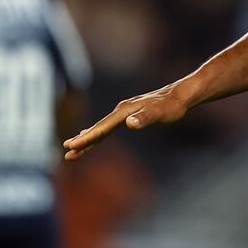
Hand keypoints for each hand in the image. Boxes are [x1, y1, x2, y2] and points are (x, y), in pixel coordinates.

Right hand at [63, 83, 188, 160]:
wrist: (180, 95)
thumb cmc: (171, 106)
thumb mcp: (160, 113)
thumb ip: (145, 118)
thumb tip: (129, 124)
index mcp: (125, 111)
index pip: (102, 127)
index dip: (87, 138)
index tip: (72, 146)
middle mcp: (121, 110)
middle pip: (98, 128)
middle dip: (82, 140)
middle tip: (66, 152)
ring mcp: (124, 112)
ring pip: (101, 127)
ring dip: (87, 138)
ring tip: (72, 148)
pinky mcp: (129, 114)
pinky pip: (109, 126)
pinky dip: (98, 132)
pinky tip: (93, 135)